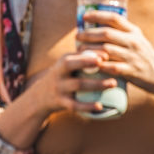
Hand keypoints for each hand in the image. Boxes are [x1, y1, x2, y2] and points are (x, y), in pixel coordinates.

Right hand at [0, 48, 115, 147]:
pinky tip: (100, 106)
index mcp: (63, 62)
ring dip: (96, 84)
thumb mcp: (67, 64)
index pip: (75, 54)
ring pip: (78, 85)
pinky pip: (75, 105)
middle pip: (71, 65)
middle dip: (88, 63)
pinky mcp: (61, 103)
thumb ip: (82, 56)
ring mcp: (59, 88)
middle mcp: (59, 73)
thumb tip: (108, 47)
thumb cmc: (63, 77)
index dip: (89, 53)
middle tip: (106, 63)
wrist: (40, 96)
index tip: (106, 54)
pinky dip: (87, 106)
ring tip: (113, 83)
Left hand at [77, 10, 153, 108]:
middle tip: (77, 35)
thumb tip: (98, 25)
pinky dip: (99, 65)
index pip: (114, 18)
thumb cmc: (144, 56)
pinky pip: (111, 67)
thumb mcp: (137, 40)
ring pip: (106, 50)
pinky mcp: (131, 71)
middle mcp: (134, 42)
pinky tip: (90, 64)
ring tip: (79, 50)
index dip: (98, 15)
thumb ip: (122, 33)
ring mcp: (133, 56)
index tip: (84, 16)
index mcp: (134, 31)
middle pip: (106, 33)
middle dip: (88, 34)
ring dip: (90, 50)